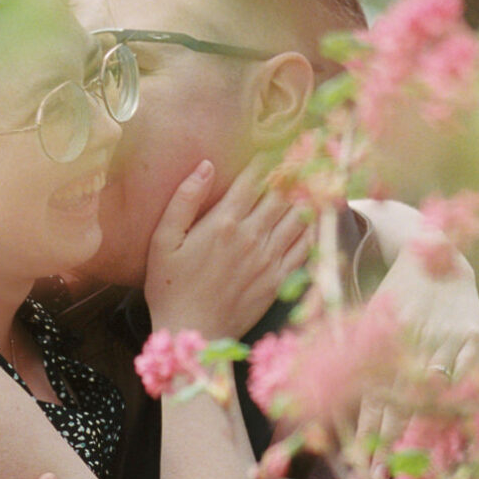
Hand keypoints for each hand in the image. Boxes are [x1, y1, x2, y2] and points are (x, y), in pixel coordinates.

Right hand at [144, 157, 311, 337]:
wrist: (192, 334)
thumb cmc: (170, 286)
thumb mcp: (164, 241)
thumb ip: (184, 200)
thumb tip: (206, 165)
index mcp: (223, 222)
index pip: (254, 178)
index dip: (266, 158)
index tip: (273, 144)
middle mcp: (251, 236)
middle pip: (281, 192)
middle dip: (291, 170)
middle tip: (300, 154)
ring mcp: (268, 259)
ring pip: (297, 215)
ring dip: (305, 193)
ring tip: (312, 176)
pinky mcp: (278, 279)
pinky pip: (305, 246)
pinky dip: (312, 226)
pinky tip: (314, 214)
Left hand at [356, 241, 478, 459]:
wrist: (434, 251)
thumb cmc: (398, 291)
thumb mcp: (371, 315)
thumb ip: (354, 350)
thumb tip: (320, 388)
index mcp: (384, 339)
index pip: (373, 394)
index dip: (367, 429)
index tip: (360, 461)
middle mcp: (412, 342)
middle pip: (400, 399)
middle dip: (388, 438)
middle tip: (379, 472)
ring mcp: (445, 339)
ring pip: (434, 391)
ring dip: (423, 428)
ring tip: (414, 461)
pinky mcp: (473, 334)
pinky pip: (470, 374)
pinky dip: (465, 398)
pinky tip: (460, 424)